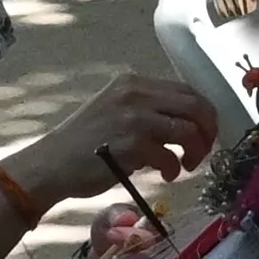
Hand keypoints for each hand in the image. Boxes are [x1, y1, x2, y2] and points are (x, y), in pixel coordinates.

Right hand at [19, 74, 220, 204]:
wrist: (51, 164)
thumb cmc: (83, 144)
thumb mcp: (116, 113)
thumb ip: (148, 112)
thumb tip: (186, 125)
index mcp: (133, 82)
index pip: (186, 90)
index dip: (204, 114)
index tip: (204, 134)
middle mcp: (135, 93)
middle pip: (195, 105)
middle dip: (208, 131)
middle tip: (203, 151)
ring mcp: (133, 117)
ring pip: (188, 129)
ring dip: (195, 151)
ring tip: (186, 166)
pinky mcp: (131, 143)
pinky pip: (169, 155)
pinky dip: (174, 168)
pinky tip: (167, 175)